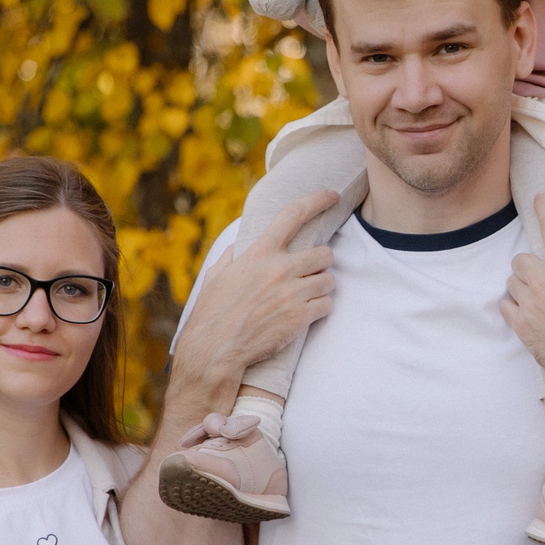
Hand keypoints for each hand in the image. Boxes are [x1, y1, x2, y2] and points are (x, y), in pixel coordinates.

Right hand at [171, 191, 338, 403]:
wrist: (215, 350)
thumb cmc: (213, 312)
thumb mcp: (216, 275)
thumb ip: (233, 255)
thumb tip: (241, 244)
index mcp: (259, 253)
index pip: (293, 215)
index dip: (316, 201)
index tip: (332, 194)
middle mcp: (279, 268)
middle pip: (324, 253)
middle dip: (321, 262)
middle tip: (311, 272)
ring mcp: (292, 293)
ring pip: (330, 279)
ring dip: (322, 286)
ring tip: (306, 295)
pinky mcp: (301, 317)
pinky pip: (327, 304)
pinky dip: (321, 308)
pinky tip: (306, 314)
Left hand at [501, 195, 544, 401]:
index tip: (538, 197)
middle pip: (520, 259)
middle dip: (529, 265)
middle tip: (540, 275)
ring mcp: (531, 304)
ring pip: (511, 282)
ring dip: (521, 286)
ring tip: (534, 296)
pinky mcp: (521, 326)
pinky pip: (505, 306)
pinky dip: (513, 307)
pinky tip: (525, 313)